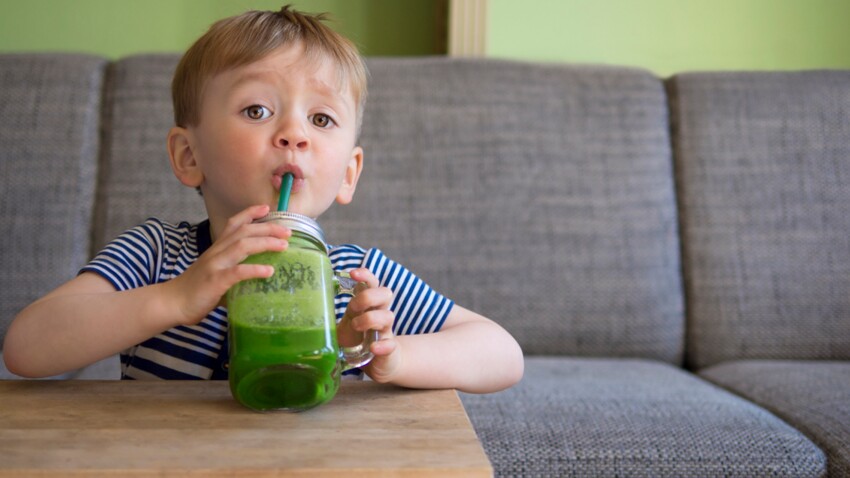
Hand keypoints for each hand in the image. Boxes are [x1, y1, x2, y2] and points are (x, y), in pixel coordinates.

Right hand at [167, 205, 289, 324]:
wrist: (172, 303)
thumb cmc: (197, 290)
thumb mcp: (217, 273)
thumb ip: (236, 271)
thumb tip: (260, 277)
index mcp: (217, 248)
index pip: (234, 223)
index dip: (250, 213)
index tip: (267, 208)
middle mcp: (217, 252)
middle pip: (244, 231)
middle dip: (268, 228)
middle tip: (288, 231)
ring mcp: (215, 265)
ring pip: (242, 246)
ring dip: (265, 243)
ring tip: (284, 246)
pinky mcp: (215, 281)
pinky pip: (237, 272)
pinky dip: (255, 270)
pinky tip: (269, 271)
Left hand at [336, 268, 399, 382]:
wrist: (379, 363)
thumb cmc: (358, 340)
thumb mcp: (343, 327)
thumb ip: (328, 321)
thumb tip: (301, 316)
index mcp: (367, 306)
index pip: (372, 283)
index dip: (365, 275)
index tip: (352, 273)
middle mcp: (379, 314)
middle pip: (385, 294)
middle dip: (368, 296)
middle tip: (351, 307)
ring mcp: (385, 331)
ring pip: (388, 316)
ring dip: (371, 318)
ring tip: (356, 326)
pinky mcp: (389, 350)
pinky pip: (390, 344)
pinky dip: (382, 345)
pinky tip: (373, 348)